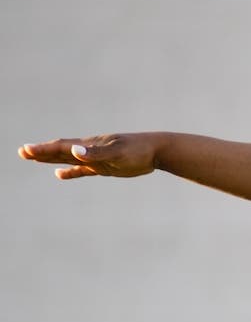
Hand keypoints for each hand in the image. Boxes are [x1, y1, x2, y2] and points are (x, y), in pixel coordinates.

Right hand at [19, 133, 162, 179]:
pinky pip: (83, 169)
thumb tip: (74, 151)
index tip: (25, 150)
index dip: (42, 150)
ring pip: (68, 159)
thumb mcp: (117, 153)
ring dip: (51, 159)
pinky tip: (60, 175)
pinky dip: (71, 172)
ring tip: (32, 158)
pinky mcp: (105, 166)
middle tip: (22, 152)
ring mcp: (96, 158)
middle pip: (60, 151)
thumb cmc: (138, 151)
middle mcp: (89, 150)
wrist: (158, 150)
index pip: (61, 147)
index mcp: (89, 146)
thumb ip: (95, 153)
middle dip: (41, 152)